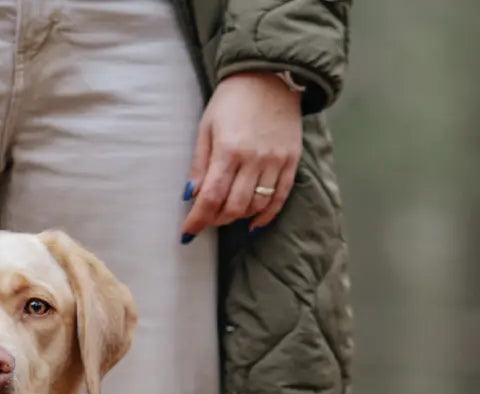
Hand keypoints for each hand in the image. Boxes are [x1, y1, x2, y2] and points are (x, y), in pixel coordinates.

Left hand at [181, 72, 301, 241]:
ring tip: (227, 212)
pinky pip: (280, 197)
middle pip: (233, 207)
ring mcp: (275, 160)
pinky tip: (253, 222)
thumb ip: (199, 165)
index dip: (197, 220)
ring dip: (238, 217)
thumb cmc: (232, 101)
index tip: (187, 233)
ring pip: (256, 206)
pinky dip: (266, 215)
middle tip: (207, 218)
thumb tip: (191, 197)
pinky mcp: (292, 160)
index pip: (211, 198)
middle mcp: (254, 158)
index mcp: (229, 150)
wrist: (270, 74)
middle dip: (215, 219)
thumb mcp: (206, 127)